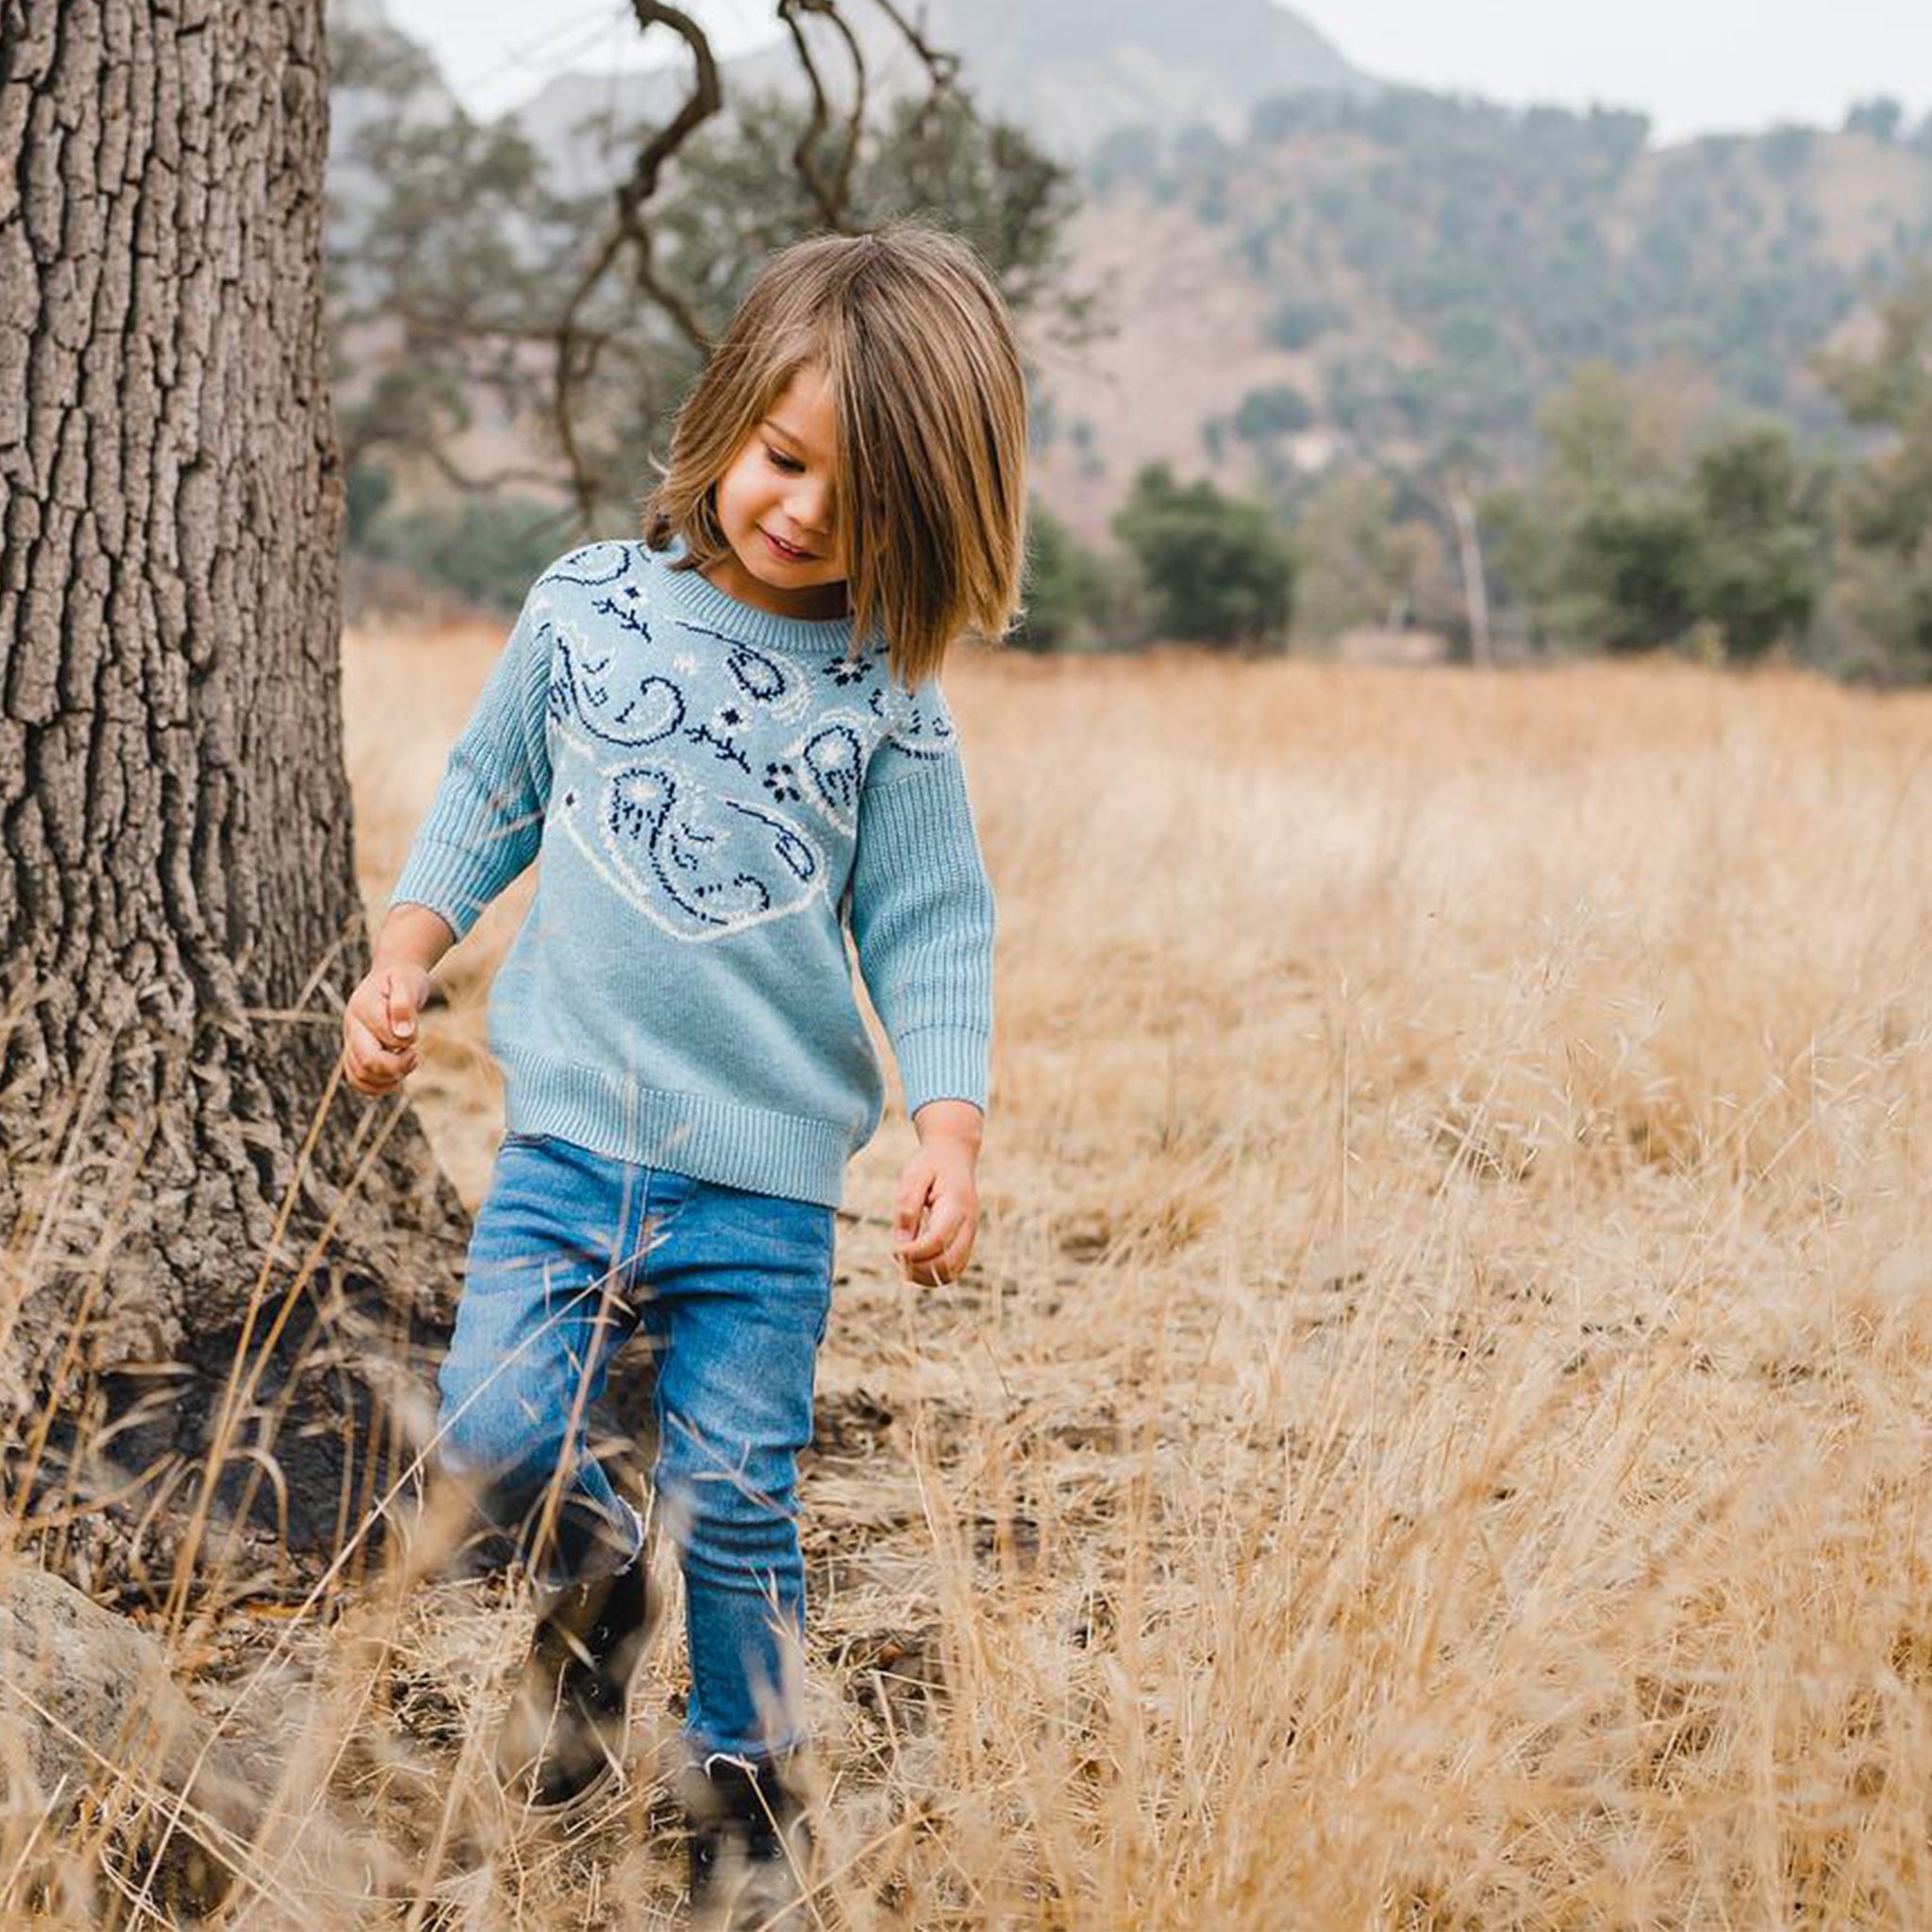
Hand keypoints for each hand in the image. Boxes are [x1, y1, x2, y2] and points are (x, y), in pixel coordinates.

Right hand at [342, 959, 430, 1096]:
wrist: (390, 978)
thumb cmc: (403, 980)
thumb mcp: (408, 982)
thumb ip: (404, 1005)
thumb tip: (404, 1035)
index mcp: (364, 1008)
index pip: (385, 1037)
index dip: (407, 1041)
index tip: (415, 1035)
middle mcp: (352, 1027)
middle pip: (367, 1063)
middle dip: (397, 1066)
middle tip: (414, 1055)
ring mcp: (350, 1041)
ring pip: (360, 1076)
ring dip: (389, 1079)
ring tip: (407, 1062)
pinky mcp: (354, 1053)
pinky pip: (357, 1081)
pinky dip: (377, 1087)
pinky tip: (397, 1077)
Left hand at [893, 1116, 980, 1286]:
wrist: (954, 1156)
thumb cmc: (930, 1165)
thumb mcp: (913, 1177)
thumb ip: (907, 1207)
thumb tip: (901, 1243)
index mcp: (956, 1206)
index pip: (937, 1241)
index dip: (913, 1253)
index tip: (894, 1249)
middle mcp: (968, 1224)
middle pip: (948, 1263)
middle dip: (919, 1268)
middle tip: (897, 1255)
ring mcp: (970, 1235)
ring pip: (952, 1272)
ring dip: (926, 1275)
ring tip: (904, 1259)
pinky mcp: (965, 1242)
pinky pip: (952, 1269)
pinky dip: (932, 1273)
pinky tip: (914, 1260)